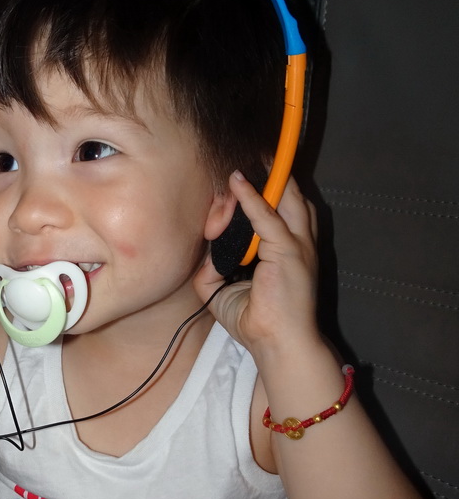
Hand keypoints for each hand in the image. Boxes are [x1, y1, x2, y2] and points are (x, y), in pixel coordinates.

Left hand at [195, 172, 321, 362]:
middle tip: (253, 152)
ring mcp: (297, 246)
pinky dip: (252, 197)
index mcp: (287, 251)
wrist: (279, 346)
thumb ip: (211, 268)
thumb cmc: (257, 323)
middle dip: (273, 173)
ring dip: (266, 176)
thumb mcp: (222, 291)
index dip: (267, 190)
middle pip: (289, 196)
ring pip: (284, 198)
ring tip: (247, 155)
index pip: (281, 209)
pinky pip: (267, 217)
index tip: (244, 173)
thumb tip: (200, 253)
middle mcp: (297, 243)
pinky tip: (237, 181)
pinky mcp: (289, 252)